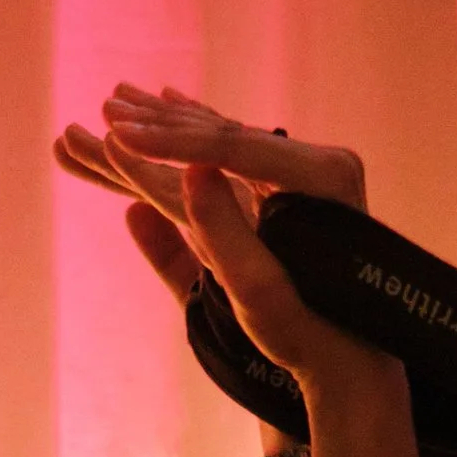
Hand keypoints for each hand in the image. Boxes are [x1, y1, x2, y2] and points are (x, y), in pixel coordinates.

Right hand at [53, 85, 385, 394]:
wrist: (354, 356)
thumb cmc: (307, 335)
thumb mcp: (260, 293)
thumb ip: (223, 233)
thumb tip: (188, 170)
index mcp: (319, 177)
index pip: (228, 146)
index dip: (167, 140)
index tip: (113, 134)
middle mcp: (317, 163)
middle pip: (223, 135)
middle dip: (158, 125)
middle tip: (102, 109)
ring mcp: (307, 172)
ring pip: (223, 140)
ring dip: (168, 123)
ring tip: (116, 100)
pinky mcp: (294, 186)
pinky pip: (231, 152)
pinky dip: (194, 133)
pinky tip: (169, 104)